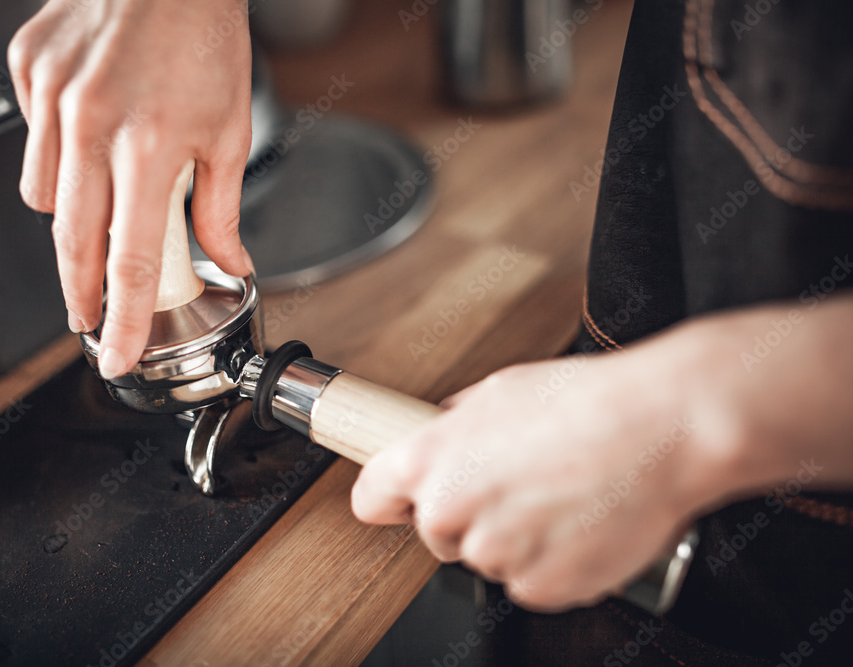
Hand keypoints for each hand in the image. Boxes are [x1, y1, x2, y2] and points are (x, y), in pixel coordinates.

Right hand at [8, 0, 253, 377]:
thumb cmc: (204, 37)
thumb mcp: (229, 128)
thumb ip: (221, 207)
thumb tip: (228, 260)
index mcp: (149, 144)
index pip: (131, 259)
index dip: (124, 320)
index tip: (117, 354)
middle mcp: (90, 123)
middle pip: (73, 244)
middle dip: (80, 294)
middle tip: (90, 319)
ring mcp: (52, 96)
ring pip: (44, 196)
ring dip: (72, 218)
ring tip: (106, 202)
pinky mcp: (30, 71)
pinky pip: (33, 142)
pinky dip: (59, 156)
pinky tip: (90, 137)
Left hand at [351, 343, 725, 610]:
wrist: (661, 429)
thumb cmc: (587, 402)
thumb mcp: (500, 390)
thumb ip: (454, 422)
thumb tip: (440, 429)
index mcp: (430, 459)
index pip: (372, 498)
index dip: (390, 497)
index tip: (400, 500)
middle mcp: (451, 511)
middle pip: (436, 532)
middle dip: (468, 514)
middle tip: (517, 484)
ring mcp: (495, 554)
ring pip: (487, 558)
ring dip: (513, 538)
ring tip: (558, 496)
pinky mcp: (540, 586)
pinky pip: (530, 581)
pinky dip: (551, 561)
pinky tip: (576, 522)